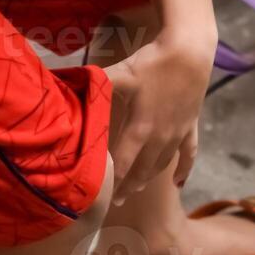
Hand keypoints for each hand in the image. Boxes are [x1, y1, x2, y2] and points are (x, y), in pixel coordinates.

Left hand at [104, 30, 213, 204]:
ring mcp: (178, 133)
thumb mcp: (120, 73)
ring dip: (148, 179)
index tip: (98, 197)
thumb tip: (62, 85)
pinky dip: (184, 171)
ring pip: (162, 165)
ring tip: (134, 190)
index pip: (122, 164)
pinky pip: (189, 154)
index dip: (111, 182)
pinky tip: (178, 184)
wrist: (190, 51)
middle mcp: (160, 137)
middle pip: (142, 171)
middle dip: (127, 187)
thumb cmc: (152, 62)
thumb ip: (95, 85)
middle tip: (113, 202)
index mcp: (140, 128)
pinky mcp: (191, 126)